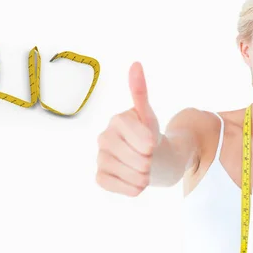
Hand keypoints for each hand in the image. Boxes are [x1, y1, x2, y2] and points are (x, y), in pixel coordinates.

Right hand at [96, 62, 159, 196]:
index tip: (152, 142)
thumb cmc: (151, 136)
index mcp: (117, 120)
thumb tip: (135, 64)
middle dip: (150, 162)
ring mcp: (100, 158)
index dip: (152, 145)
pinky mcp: (100, 177)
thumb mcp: (150, 117)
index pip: (143, 140)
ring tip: (144, 169)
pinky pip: (117, 186)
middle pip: (139, 159)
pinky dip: (131, 188)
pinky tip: (135, 181)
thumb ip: (140, 93)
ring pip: (131, 174)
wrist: (152, 161)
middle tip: (148, 157)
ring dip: (144, 177)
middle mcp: (103, 137)